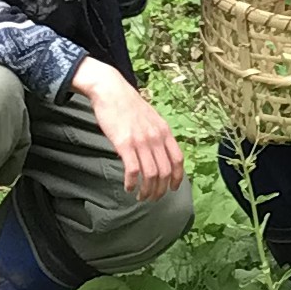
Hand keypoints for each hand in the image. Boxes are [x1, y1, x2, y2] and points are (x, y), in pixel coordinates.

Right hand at [71, 58, 184, 200]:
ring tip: (140, 197)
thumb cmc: (128, 105)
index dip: (177, 178)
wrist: (111, 90)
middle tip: (152, 199)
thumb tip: (157, 154)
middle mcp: (156, 137)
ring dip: (146, 191)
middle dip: (160, 190)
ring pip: (151, 175)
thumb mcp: (151, 118)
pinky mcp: (124, 143)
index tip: (172, 189)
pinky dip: (131, 183)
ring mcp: (141, 140)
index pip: (178, 160)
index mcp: (164, 131)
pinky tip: (127, 187)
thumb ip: (156, 135)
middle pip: (165, 172)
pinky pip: (133, 170)